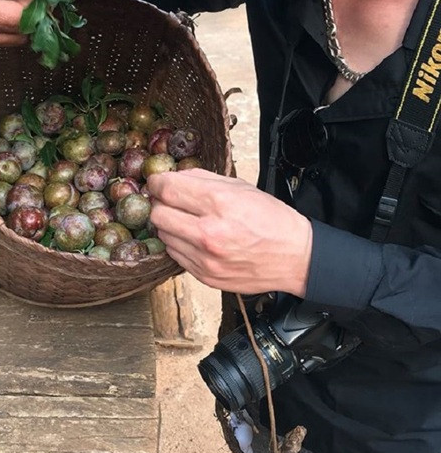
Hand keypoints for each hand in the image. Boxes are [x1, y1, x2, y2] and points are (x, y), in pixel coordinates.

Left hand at [147, 168, 312, 296]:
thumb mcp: (241, 187)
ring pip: (164, 236)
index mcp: (219, 203)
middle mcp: (209, 232)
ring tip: (188, 222)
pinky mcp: (205, 276)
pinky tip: (195, 239)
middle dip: (161, 204)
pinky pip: (176, 256)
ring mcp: (205, 258)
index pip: (168, 190)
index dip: (157, 183)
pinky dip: (180, 245)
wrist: (294, 257)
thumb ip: (203, 180)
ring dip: (170, 226)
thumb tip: (174, 177)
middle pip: (158, 214)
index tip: (157, 183)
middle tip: (170, 202)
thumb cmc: (271, 220)